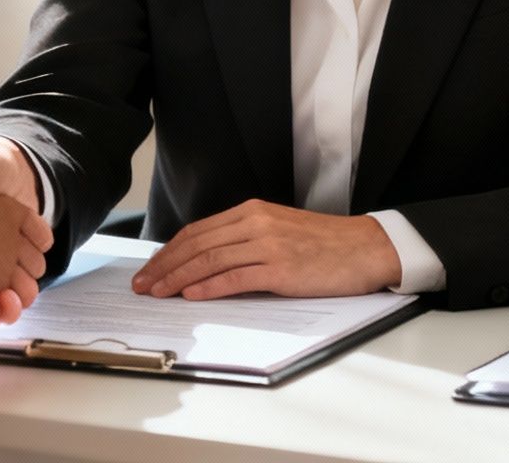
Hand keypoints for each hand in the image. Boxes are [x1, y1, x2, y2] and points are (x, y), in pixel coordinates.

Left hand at [128, 200, 401, 300]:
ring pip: (210, 260)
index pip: (197, 231)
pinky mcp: (281, 268)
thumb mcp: (279, 231)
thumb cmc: (325, 244)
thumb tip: (207, 263)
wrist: (366, 247)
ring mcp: (268, 244)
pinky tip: (191, 297)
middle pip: (196, 244)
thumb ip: (245, 240)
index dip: (168, 251)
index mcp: (251, 212)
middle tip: (142, 285)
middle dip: (164, 266)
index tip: (149, 269)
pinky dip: (209, 287)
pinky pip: (236, 278)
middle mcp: (255, 223)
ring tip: (158, 293)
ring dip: (178, 278)